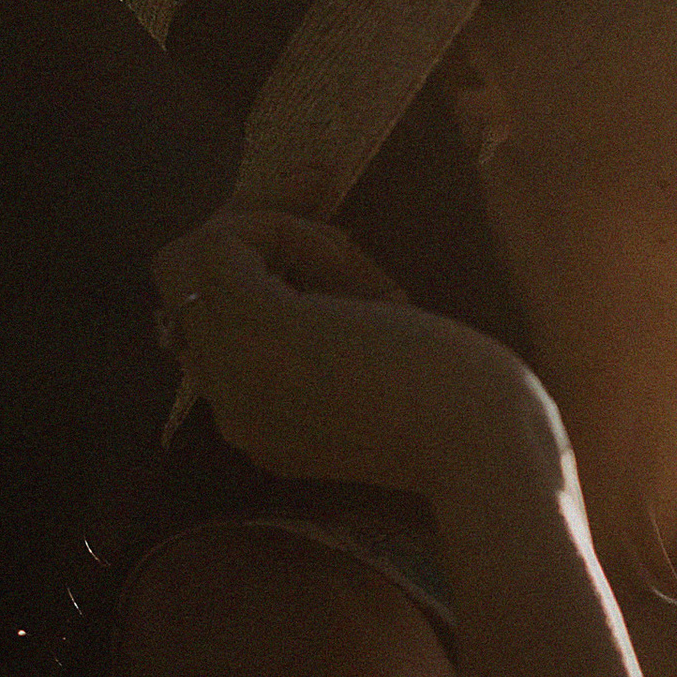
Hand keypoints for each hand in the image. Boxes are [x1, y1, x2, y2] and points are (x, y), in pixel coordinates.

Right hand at [151, 207, 561, 493]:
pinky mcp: (250, 322)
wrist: (487, 447)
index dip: (265, 280)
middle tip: (335, 229)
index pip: (211, 333)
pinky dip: (289, 230)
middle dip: (263, 245)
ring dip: (279, 238)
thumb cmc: (466, 412)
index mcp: (258, 429)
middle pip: (189, 291)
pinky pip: (226, 241)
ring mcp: (229, 369)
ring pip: (194, 260)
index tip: (342, 264)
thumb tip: (314, 248)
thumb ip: (336, 333)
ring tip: (361, 273)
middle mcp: (226, 408)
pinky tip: (355, 269)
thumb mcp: (382, 374)